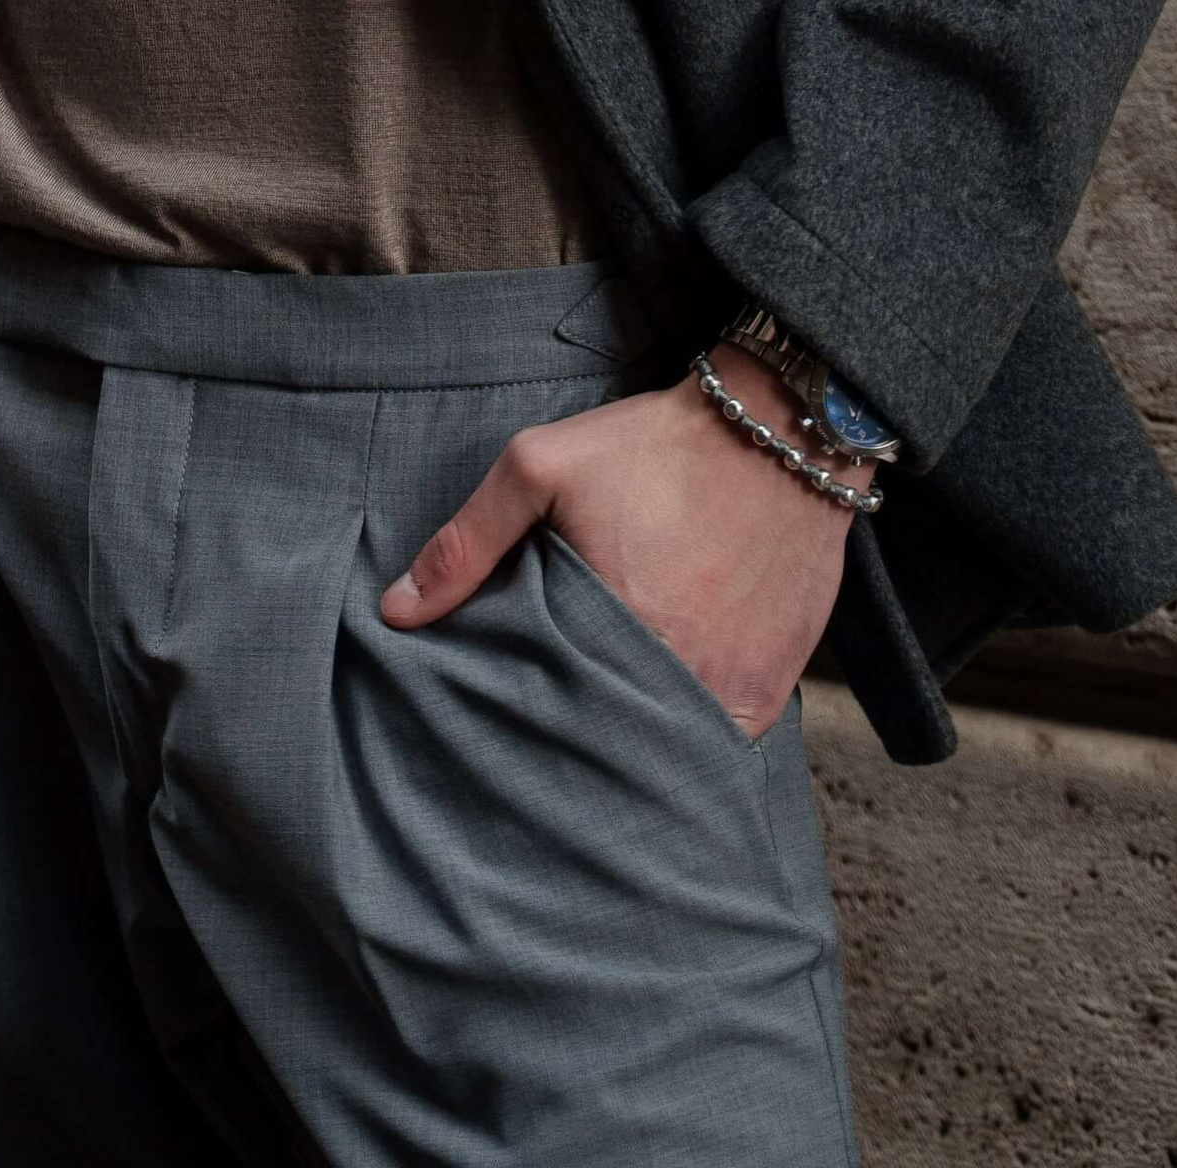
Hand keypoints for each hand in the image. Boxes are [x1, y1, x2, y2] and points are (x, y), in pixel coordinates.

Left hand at [379, 348, 849, 737]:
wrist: (780, 430)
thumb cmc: (655, 446)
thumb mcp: (543, 466)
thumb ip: (468, 540)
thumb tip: (396, 613)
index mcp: (611, 635)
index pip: (544, 716)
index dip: (521, 717)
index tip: (505, 710)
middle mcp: (674, 682)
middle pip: (603, 741)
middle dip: (575, 735)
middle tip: (554, 711)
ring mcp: (728, 696)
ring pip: (662, 746)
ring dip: (633, 736)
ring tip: (605, 711)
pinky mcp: (769, 693)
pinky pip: (717, 739)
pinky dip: (691, 727)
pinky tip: (666, 700)